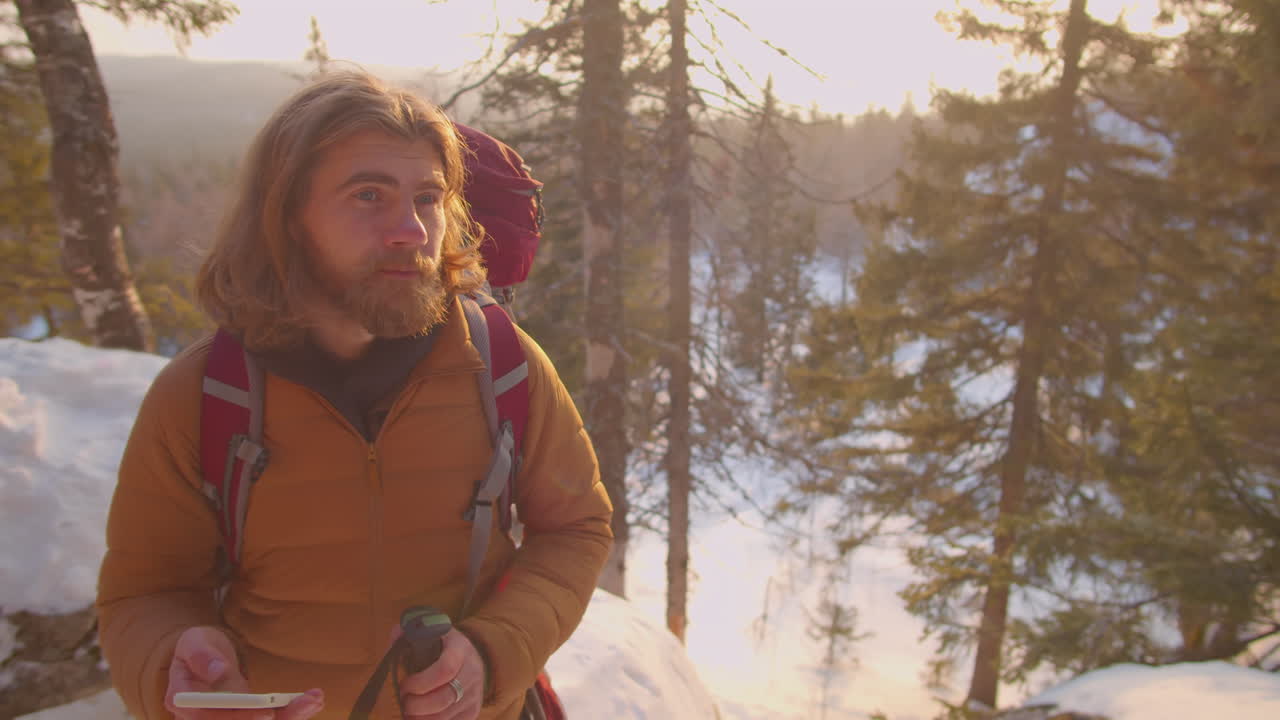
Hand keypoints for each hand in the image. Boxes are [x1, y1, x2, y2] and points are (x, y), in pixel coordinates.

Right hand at [164, 626, 324, 719]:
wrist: (204, 654)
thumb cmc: (197, 646)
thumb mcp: (194, 641)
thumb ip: (202, 656)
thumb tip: (218, 671)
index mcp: (183, 700)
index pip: (209, 717)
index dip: (239, 717)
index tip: (267, 712)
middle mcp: (201, 718)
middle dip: (277, 719)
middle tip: (308, 702)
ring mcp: (224, 719)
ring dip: (290, 717)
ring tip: (314, 700)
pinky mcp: (243, 717)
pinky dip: (290, 712)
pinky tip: (311, 701)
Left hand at [394, 627, 485, 719]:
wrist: (473, 658)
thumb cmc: (443, 646)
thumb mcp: (431, 632)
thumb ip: (410, 632)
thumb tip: (396, 634)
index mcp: (460, 649)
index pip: (445, 669)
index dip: (421, 682)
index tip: (405, 685)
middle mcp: (472, 672)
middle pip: (444, 697)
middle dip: (417, 705)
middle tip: (403, 702)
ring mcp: (474, 694)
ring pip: (445, 716)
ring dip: (421, 718)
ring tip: (407, 712)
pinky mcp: (473, 711)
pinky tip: (419, 718)